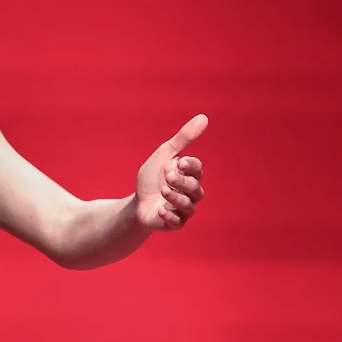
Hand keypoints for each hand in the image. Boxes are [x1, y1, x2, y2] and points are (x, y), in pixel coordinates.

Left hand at [135, 114, 206, 230]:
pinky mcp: (174, 223)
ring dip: (176, 197)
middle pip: (195, 188)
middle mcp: (191, 193)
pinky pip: (178, 222)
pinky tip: (160, 210)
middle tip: (168, 176)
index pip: (197, 169)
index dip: (191, 166)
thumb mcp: (164, 155)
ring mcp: (184, 209)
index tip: (180, 162)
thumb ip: (183, 138)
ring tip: (163, 190)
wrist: (137, 202)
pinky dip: (170, 216)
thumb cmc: (153, 177)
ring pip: (189, 206)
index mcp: (190, 175)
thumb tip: (204, 117)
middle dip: (182, 182)